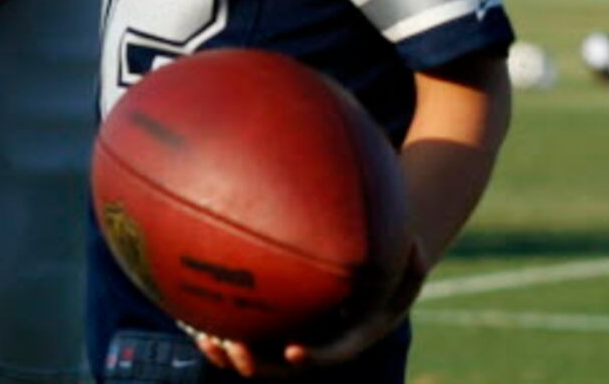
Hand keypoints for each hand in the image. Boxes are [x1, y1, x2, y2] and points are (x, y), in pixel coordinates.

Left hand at [190, 239, 427, 374]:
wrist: (363, 272)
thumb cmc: (387, 264)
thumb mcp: (407, 265)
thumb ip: (412, 259)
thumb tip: (415, 243)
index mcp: (345, 337)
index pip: (329, 354)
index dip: (311, 357)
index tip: (294, 352)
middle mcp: (313, 342)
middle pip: (280, 365)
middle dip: (256, 363)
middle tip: (235, 349)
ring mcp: (287, 333)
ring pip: (253, 352)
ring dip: (228, 351)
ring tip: (205, 336)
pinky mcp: (267, 319)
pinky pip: (239, 327)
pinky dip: (218, 323)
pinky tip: (193, 307)